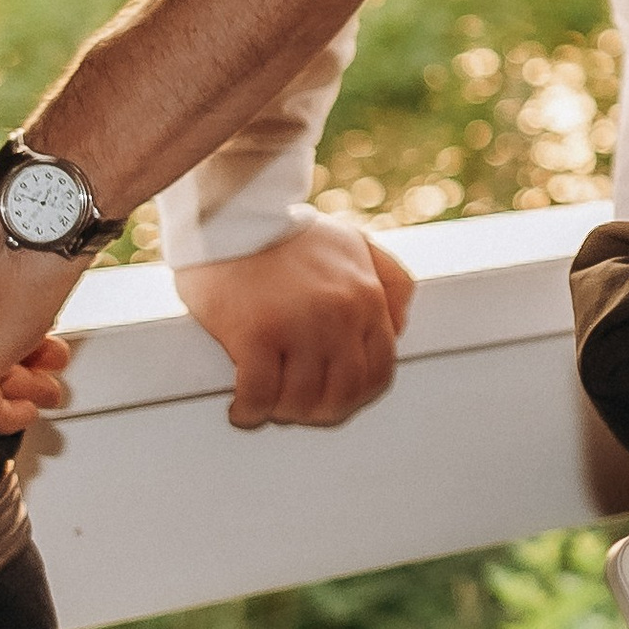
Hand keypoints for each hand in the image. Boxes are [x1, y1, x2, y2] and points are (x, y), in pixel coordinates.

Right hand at [174, 208, 415, 428]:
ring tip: (266, 404)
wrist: (229, 216)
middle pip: (341, 394)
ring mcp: (300, 326)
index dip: (354, 397)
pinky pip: (259, 397)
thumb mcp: (354, 243)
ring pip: (301, 402)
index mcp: (366, 297)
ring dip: (281, 413)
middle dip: (317, 411)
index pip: (378, 371)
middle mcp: (340, 314)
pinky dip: (249, 412)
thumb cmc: (284, 233)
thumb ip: (390, 279)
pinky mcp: (257, 335)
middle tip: (293, 407)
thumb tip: (399, 327)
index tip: (329, 398)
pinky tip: (241, 408)